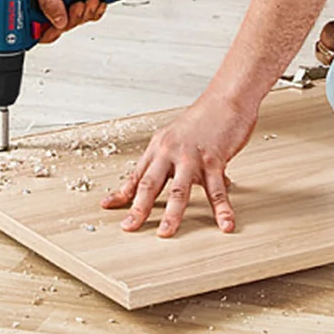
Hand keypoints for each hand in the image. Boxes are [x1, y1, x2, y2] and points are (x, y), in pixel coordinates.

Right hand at [26, 0, 100, 45]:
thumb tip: (58, 22)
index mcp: (30, 0)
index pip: (34, 29)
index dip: (47, 33)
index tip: (57, 28)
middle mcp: (45, 2)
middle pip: (59, 28)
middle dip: (72, 20)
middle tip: (76, 6)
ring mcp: (62, 1)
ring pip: (75, 22)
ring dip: (85, 13)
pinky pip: (87, 14)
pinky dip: (94, 9)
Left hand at [102, 90, 257, 236]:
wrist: (225, 99)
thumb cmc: (204, 119)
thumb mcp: (180, 139)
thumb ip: (178, 164)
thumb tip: (184, 186)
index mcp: (159, 147)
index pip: (138, 174)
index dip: (123, 192)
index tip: (108, 206)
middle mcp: (170, 151)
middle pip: (151, 184)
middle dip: (139, 208)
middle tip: (129, 227)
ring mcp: (192, 156)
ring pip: (179, 190)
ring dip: (172, 215)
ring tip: (166, 234)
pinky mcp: (214, 159)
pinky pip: (217, 189)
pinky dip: (222, 209)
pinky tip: (225, 224)